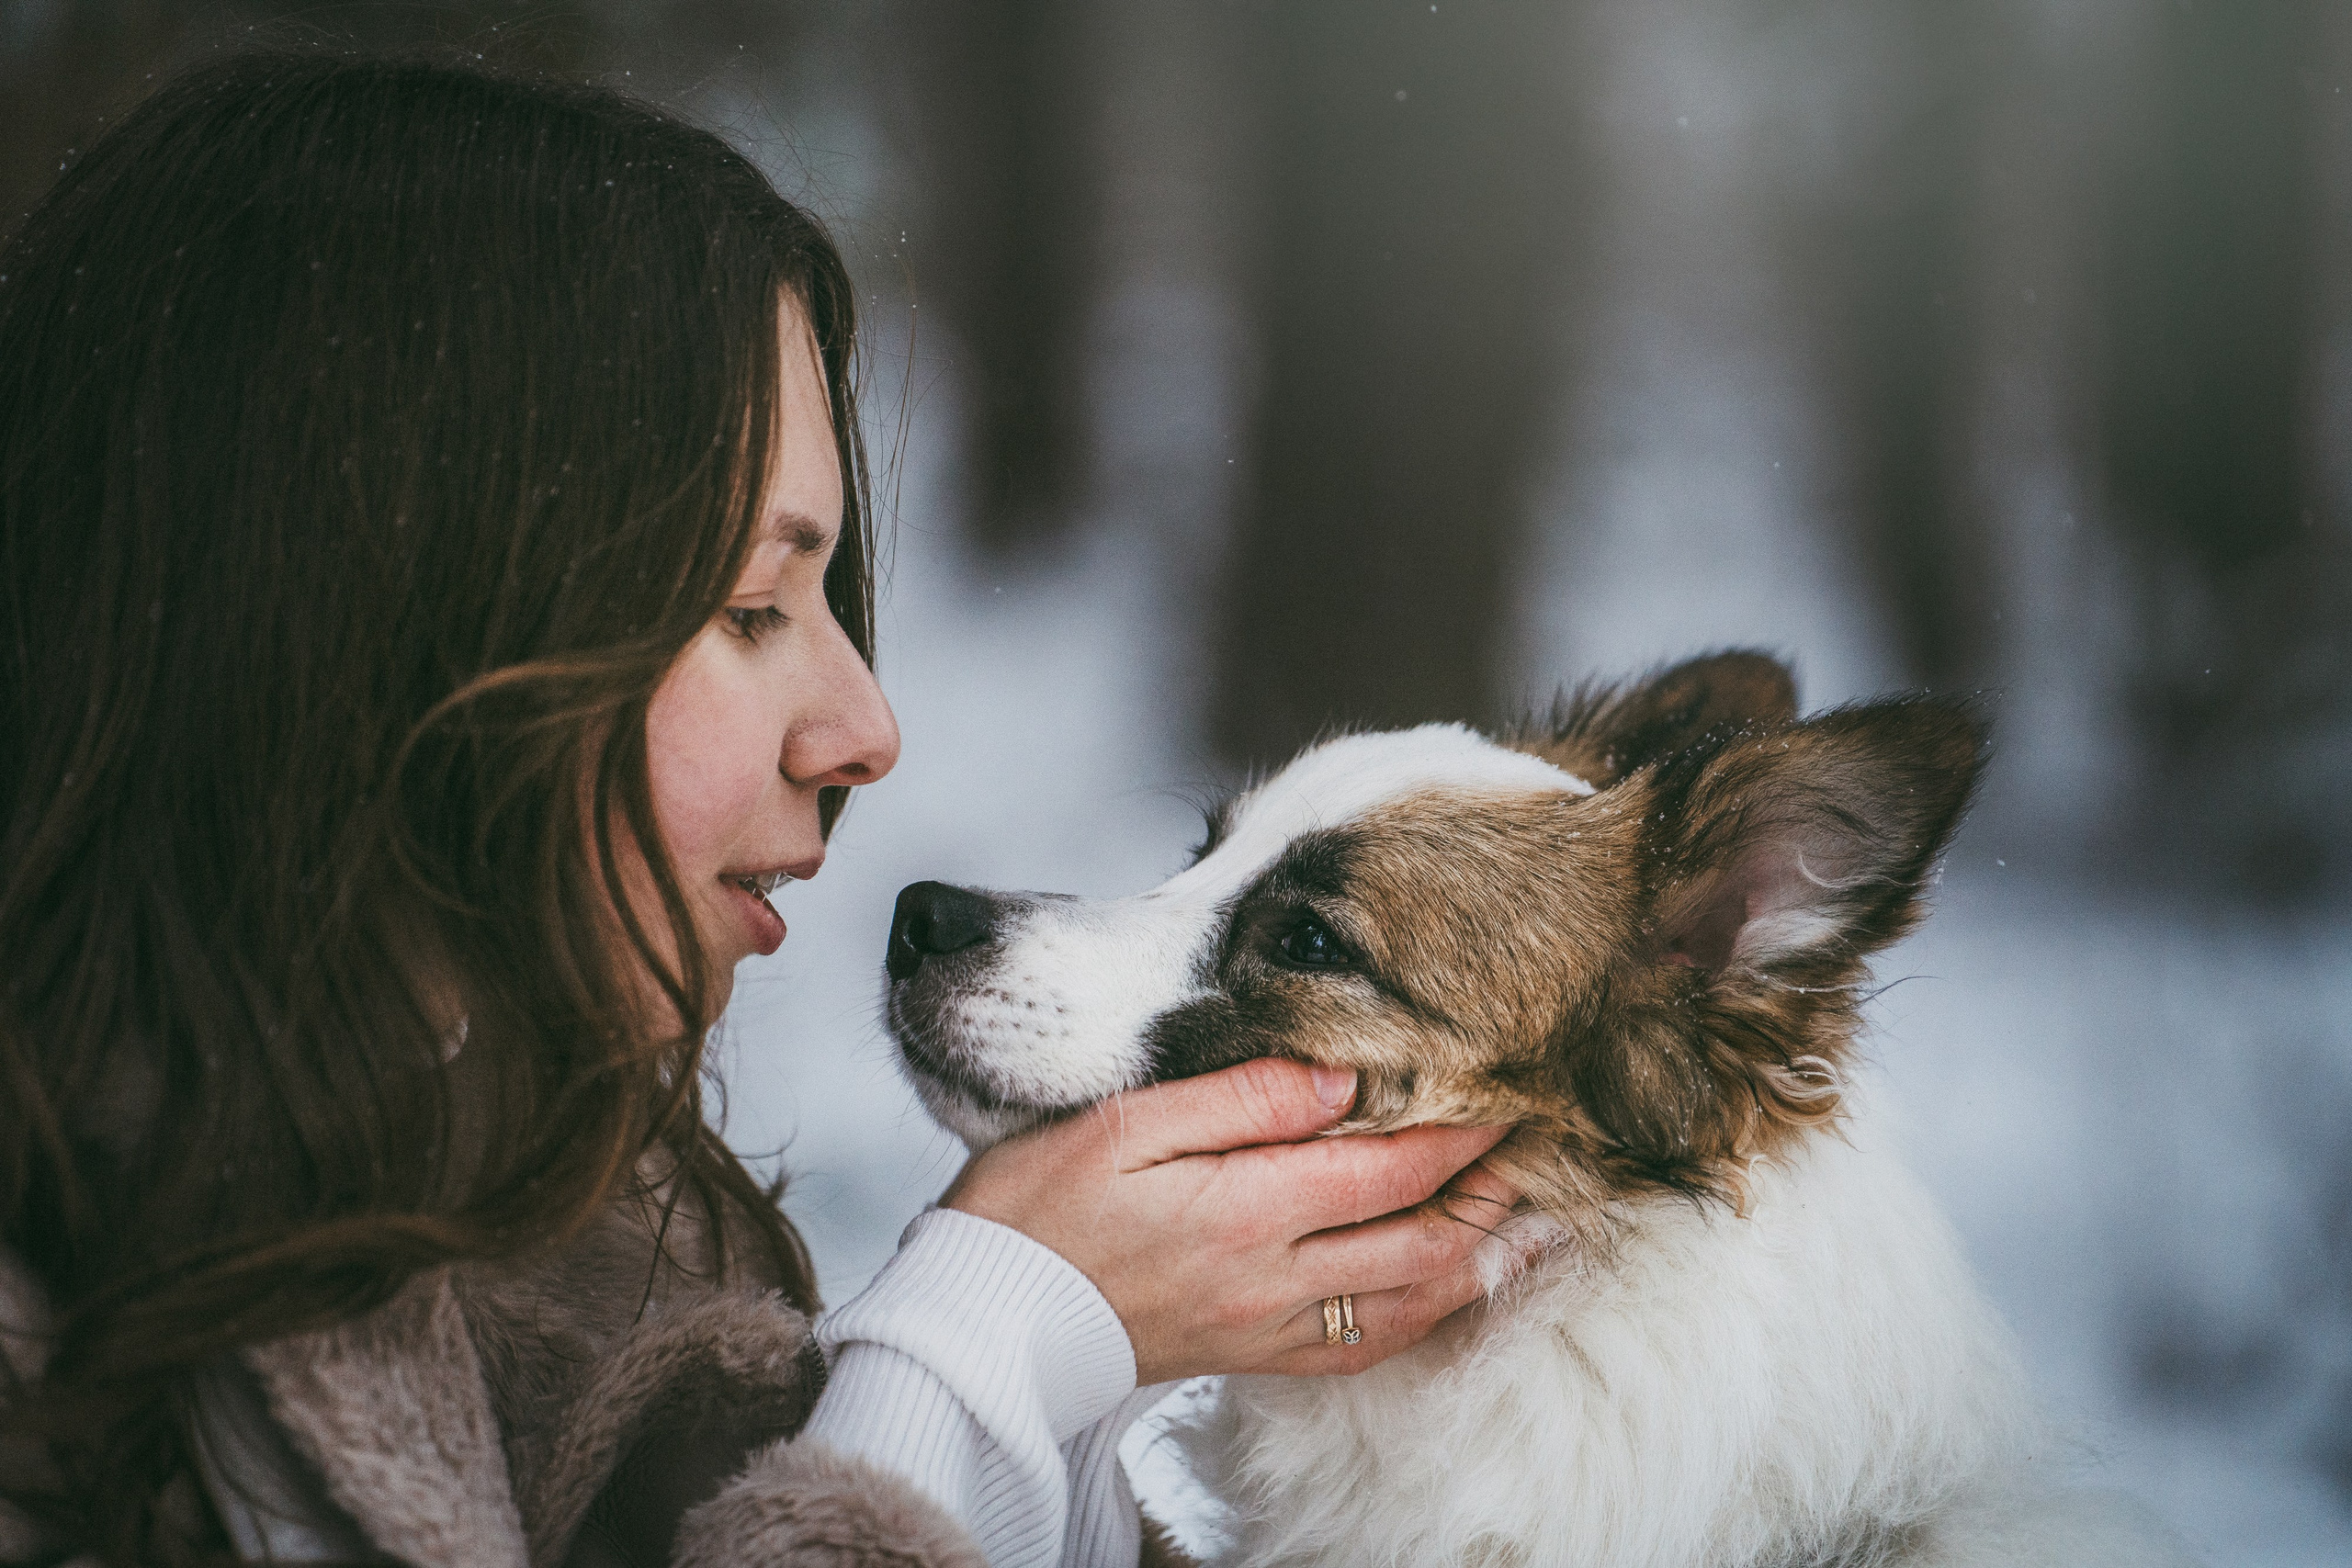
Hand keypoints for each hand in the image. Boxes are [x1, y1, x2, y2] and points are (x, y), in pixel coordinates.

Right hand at [940, 1058, 1519, 1382]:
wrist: (989, 1315)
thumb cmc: (1038, 1203)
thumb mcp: (1125, 1122)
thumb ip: (1240, 1094)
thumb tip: (1341, 1072)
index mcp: (1247, 1206)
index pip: (1392, 1166)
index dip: (1462, 1128)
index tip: (1509, 1086)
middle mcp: (1275, 1275)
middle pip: (1424, 1238)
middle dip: (1493, 1191)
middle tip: (1544, 1146)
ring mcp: (1271, 1324)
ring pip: (1412, 1299)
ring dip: (1478, 1255)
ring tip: (1528, 1215)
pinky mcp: (1257, 1352)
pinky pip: (1368, 1345)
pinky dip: (1425, 1312)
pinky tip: (1446, 1284)